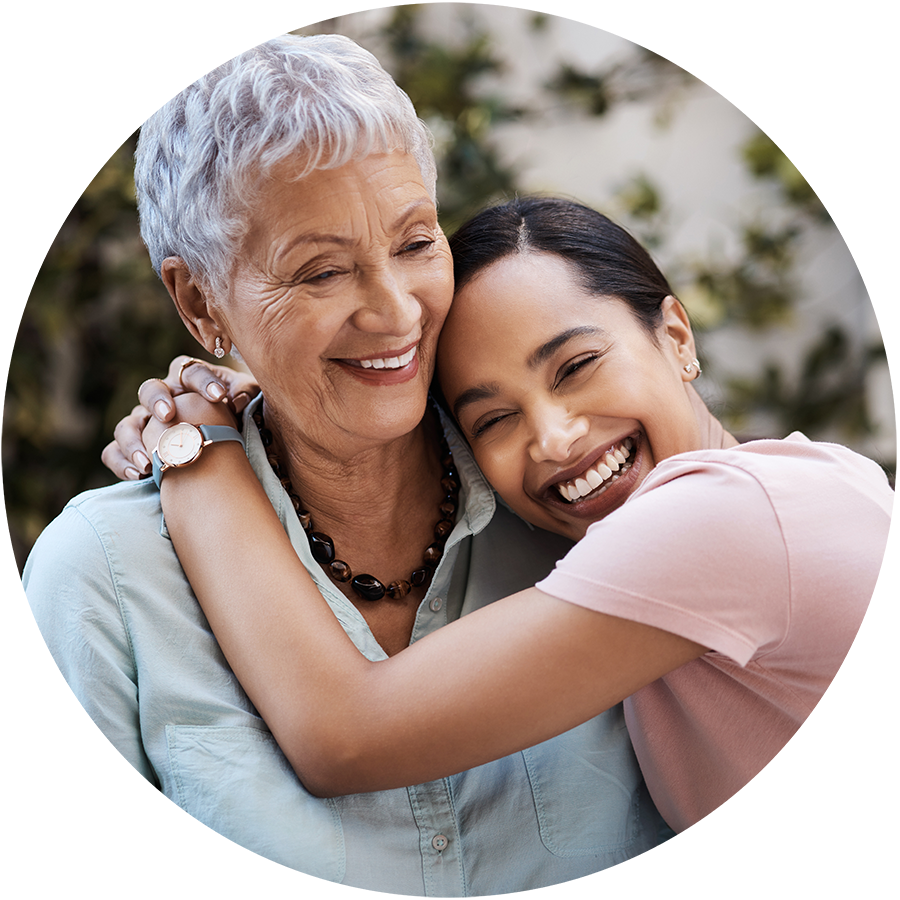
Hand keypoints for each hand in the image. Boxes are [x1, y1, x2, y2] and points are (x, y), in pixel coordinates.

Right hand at [101, 356, 259, 480]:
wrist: (219, 445)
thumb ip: (245, 393)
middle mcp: (161, 398)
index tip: (219, 396)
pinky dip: (121, 462)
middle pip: (149, 389)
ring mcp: (143, 422)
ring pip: (127, 424)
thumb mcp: (243, 400)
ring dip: (134, 441)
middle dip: (157, 400)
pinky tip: (138, 474)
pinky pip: (114, 452)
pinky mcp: (133, 447)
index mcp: (187, 380)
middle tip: (167, 415)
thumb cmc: (232, 415)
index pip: (190, 371)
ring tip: (149, 461)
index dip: (203, 381)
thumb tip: (239, 399)